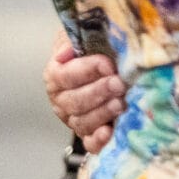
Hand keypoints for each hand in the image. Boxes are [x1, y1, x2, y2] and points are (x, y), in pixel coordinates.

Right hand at [44, 29, 124, 152]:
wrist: (104, 66)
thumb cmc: (94, 48)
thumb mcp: (83, 35)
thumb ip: (73, 38)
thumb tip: (64, 51)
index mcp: (56, 74)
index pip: (65, 74)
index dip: (87, 70)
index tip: (108, 64)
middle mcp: (62, 99)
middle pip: (74, 100)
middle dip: (98, 92)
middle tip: (119, 84)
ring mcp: (74, 118)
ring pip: (83, 121)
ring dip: (102, 112)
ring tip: (121, 103)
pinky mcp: (88, 133)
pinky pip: (89, 142)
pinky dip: (98, 140)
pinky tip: (109, 132)